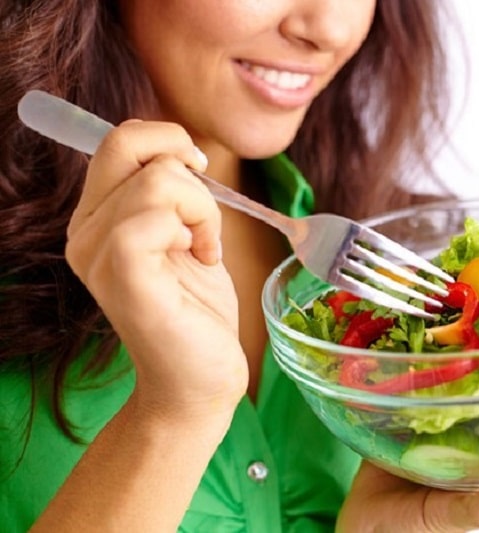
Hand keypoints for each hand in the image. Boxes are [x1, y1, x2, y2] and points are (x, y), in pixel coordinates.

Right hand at [66, 120, 246, 421]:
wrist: (199, 379)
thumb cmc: (196, 310)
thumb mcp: (186, 235)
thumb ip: (171, 193)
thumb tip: (182, 148)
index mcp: (96, 218)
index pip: (118, 140)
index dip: (168, 140)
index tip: (200, 175)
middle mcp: (84, 232)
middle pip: (128, 144)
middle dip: (186, 167)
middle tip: (204, 216)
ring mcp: (97, 253)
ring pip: (158, 180)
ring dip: (203, 209)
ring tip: (204, 249)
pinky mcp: (122, 274)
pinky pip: (157, 217)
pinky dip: (197, 229)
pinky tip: (202, 260)